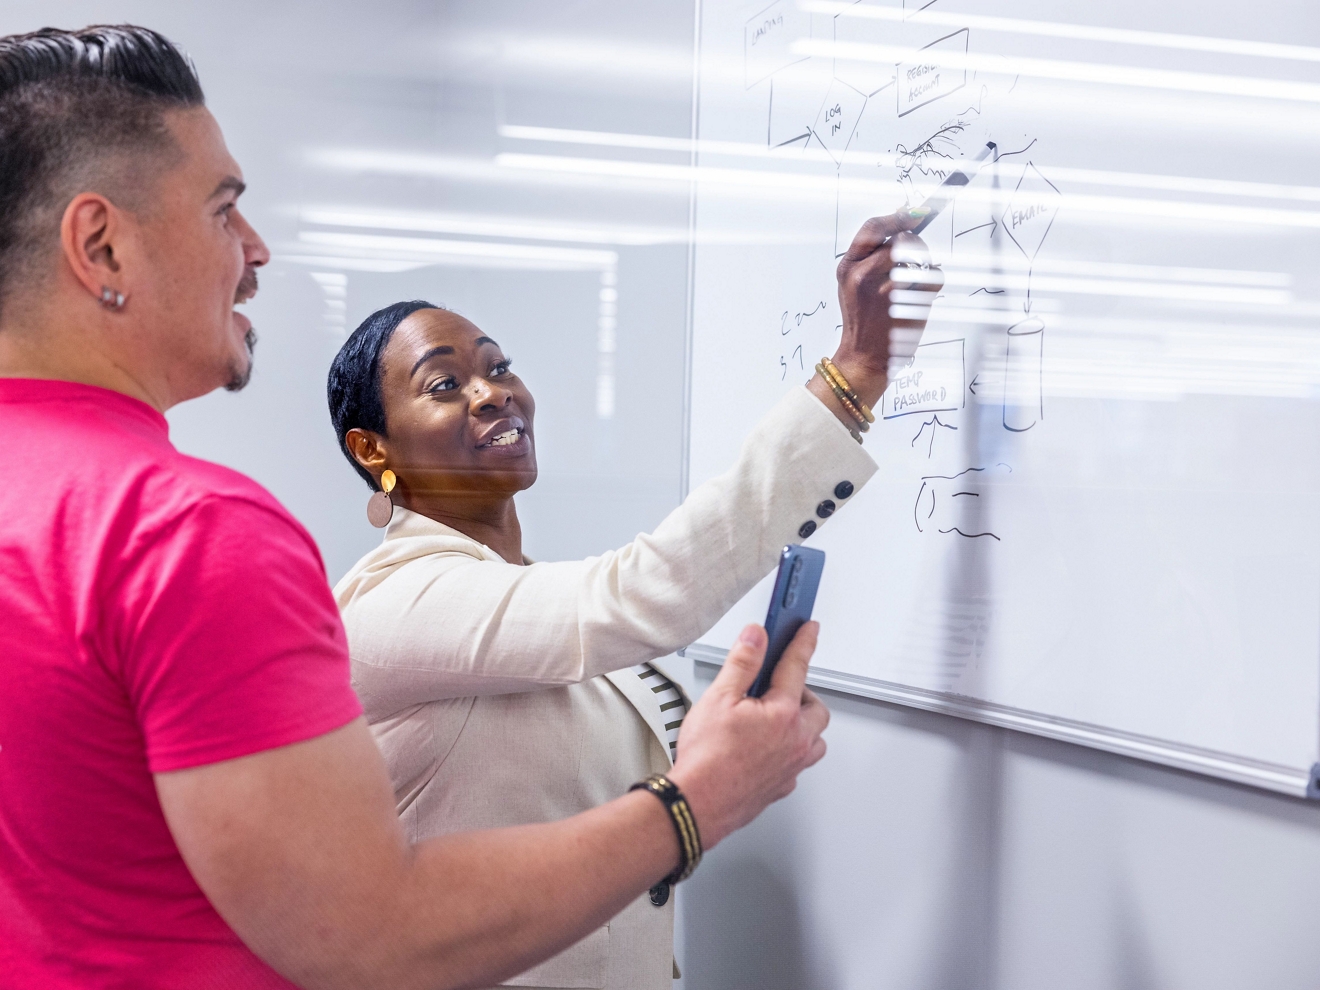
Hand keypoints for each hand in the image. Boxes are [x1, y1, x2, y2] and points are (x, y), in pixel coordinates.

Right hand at [667, 622, 829, 847]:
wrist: (696, 805)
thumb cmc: (706, 759)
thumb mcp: (719, 698)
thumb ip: (742, 663)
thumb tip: (756, 637)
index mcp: (783, 714)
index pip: (797, 667)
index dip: (803, 642)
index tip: (809, 629)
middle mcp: (795, 742)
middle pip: (816, 708)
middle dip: (801, 692)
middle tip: (776, 685)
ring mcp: (791, 767)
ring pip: (814, 739)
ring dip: (801, 725)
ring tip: (773, 717)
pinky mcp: (781, 786)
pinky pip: (797, 763)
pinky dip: (789, 751)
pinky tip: (765, 748)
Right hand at [811, 212, 943, 419]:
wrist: (862, 358)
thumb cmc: (863, 320)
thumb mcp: (852, 285)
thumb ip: (870, 257)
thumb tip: (904, 227)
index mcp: (848, 267)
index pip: (873, 229)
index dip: (897, 217)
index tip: (916, 212)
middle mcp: (863, 275)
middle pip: (901, 240)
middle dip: (915, 243)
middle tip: (917, 254)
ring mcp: (885, 289)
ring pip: (920, 256)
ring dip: (924, 264)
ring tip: (914, 282)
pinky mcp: (907, 303)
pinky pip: (934, 276)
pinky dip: (933, 282)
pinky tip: (921, 294)